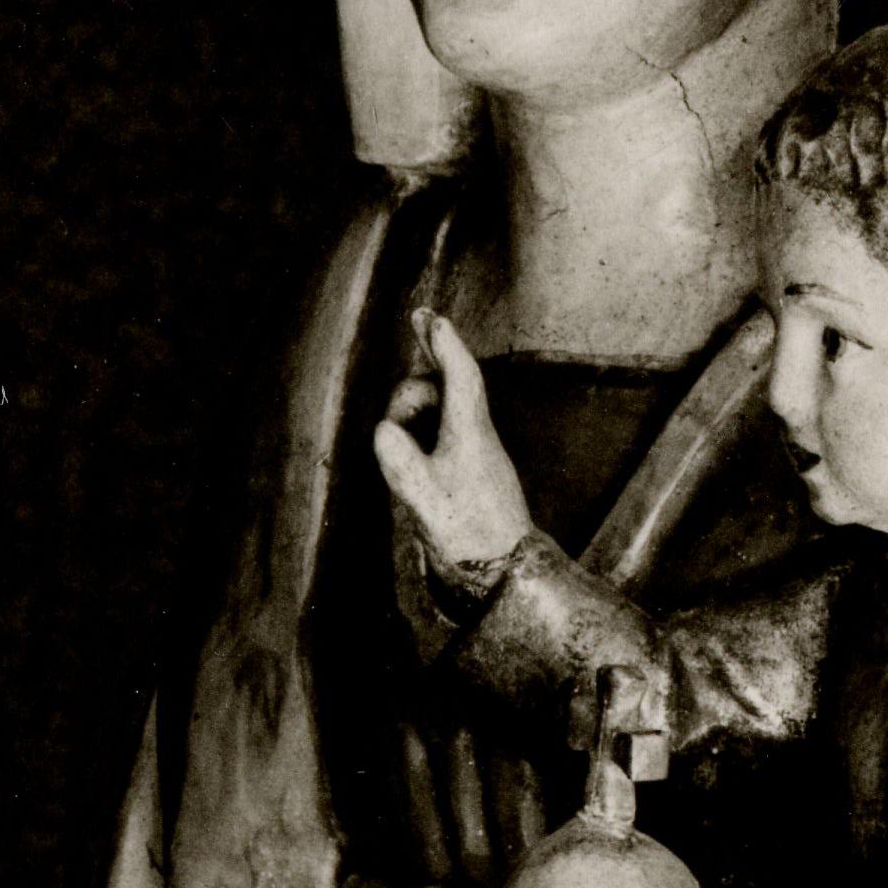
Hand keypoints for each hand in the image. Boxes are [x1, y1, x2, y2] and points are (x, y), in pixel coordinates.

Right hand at [374, 310, 534, 591]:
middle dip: (408, 395)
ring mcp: (473, 449)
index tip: (428, 315)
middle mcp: (474, 433)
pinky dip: (418, 437)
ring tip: (403, 459)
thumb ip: (401, 462)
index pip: (459, 373)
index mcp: (470, 432)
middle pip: (438, 387)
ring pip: (435, 410)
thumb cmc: (470, 536)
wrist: (504, 572)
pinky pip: (438, 433)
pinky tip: (411, 468)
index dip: (443, 342)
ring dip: (411, 420)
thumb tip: (383, 429)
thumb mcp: (426, 500)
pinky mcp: (469, 467)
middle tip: (395, 431)